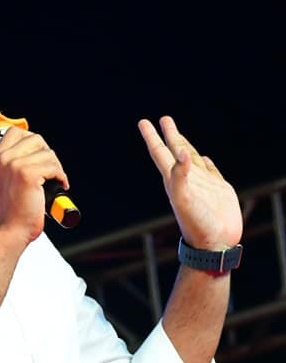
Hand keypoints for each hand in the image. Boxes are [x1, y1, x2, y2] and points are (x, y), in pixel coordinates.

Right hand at [0, 125, 68, 243]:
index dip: (32, 141)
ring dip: (55, 167)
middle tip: (49, 169)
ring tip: (53, 180)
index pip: (15, 132)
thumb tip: (32, 154)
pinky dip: (61, 177)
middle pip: (34, 138)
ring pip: (47, 153)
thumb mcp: (2, 181)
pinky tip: (59, 185)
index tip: (38, 154)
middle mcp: (2, 159)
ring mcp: (14, 165)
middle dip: (46, 153)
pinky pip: (54, 167)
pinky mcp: (28, 175)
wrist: (8, 230)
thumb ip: (10, 164)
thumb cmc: (8, 212)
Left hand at [138, 116, 241, 248]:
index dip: (152, 137)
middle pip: (175, 151)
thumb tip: (183, 152)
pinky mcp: (219, 190)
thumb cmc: (196, 224)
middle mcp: (186, 179)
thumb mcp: (184, 198)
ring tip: (178, 134)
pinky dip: (205, 162)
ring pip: (192, 159)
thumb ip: (180, 176)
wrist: (214, 244)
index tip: (143, 122)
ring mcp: (203, 184)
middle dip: (169, 134)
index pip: (159, 152)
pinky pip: (210, 171)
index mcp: (173, 180)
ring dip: (185, 145)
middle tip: (164, 118)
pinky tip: (202, 158)